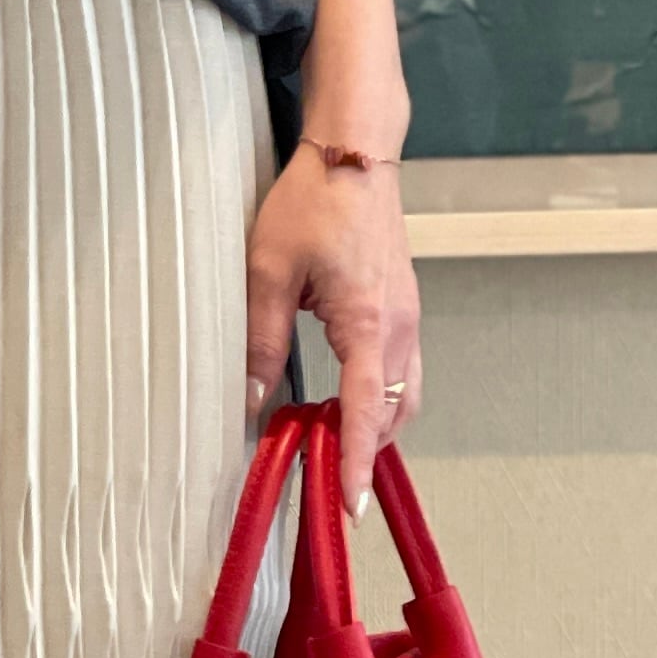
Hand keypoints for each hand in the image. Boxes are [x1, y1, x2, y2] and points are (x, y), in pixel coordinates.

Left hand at [244, 146, 420, 512]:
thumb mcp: (267, 272)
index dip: (354, 463)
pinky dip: (380, 398)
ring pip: (403, 395)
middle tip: (326, 482)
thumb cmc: (315, 201)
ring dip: (373, 427)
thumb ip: (259, 341)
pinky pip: (403, 370)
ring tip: (332, 447)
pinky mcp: (404, 307)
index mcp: (369, 321)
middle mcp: (400, 325)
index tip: (351, 505)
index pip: (365, 411)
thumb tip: (248, 398)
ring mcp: (409, 317)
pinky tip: (348, 403)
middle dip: (363, 453)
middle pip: (392, 414)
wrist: (356, 151)